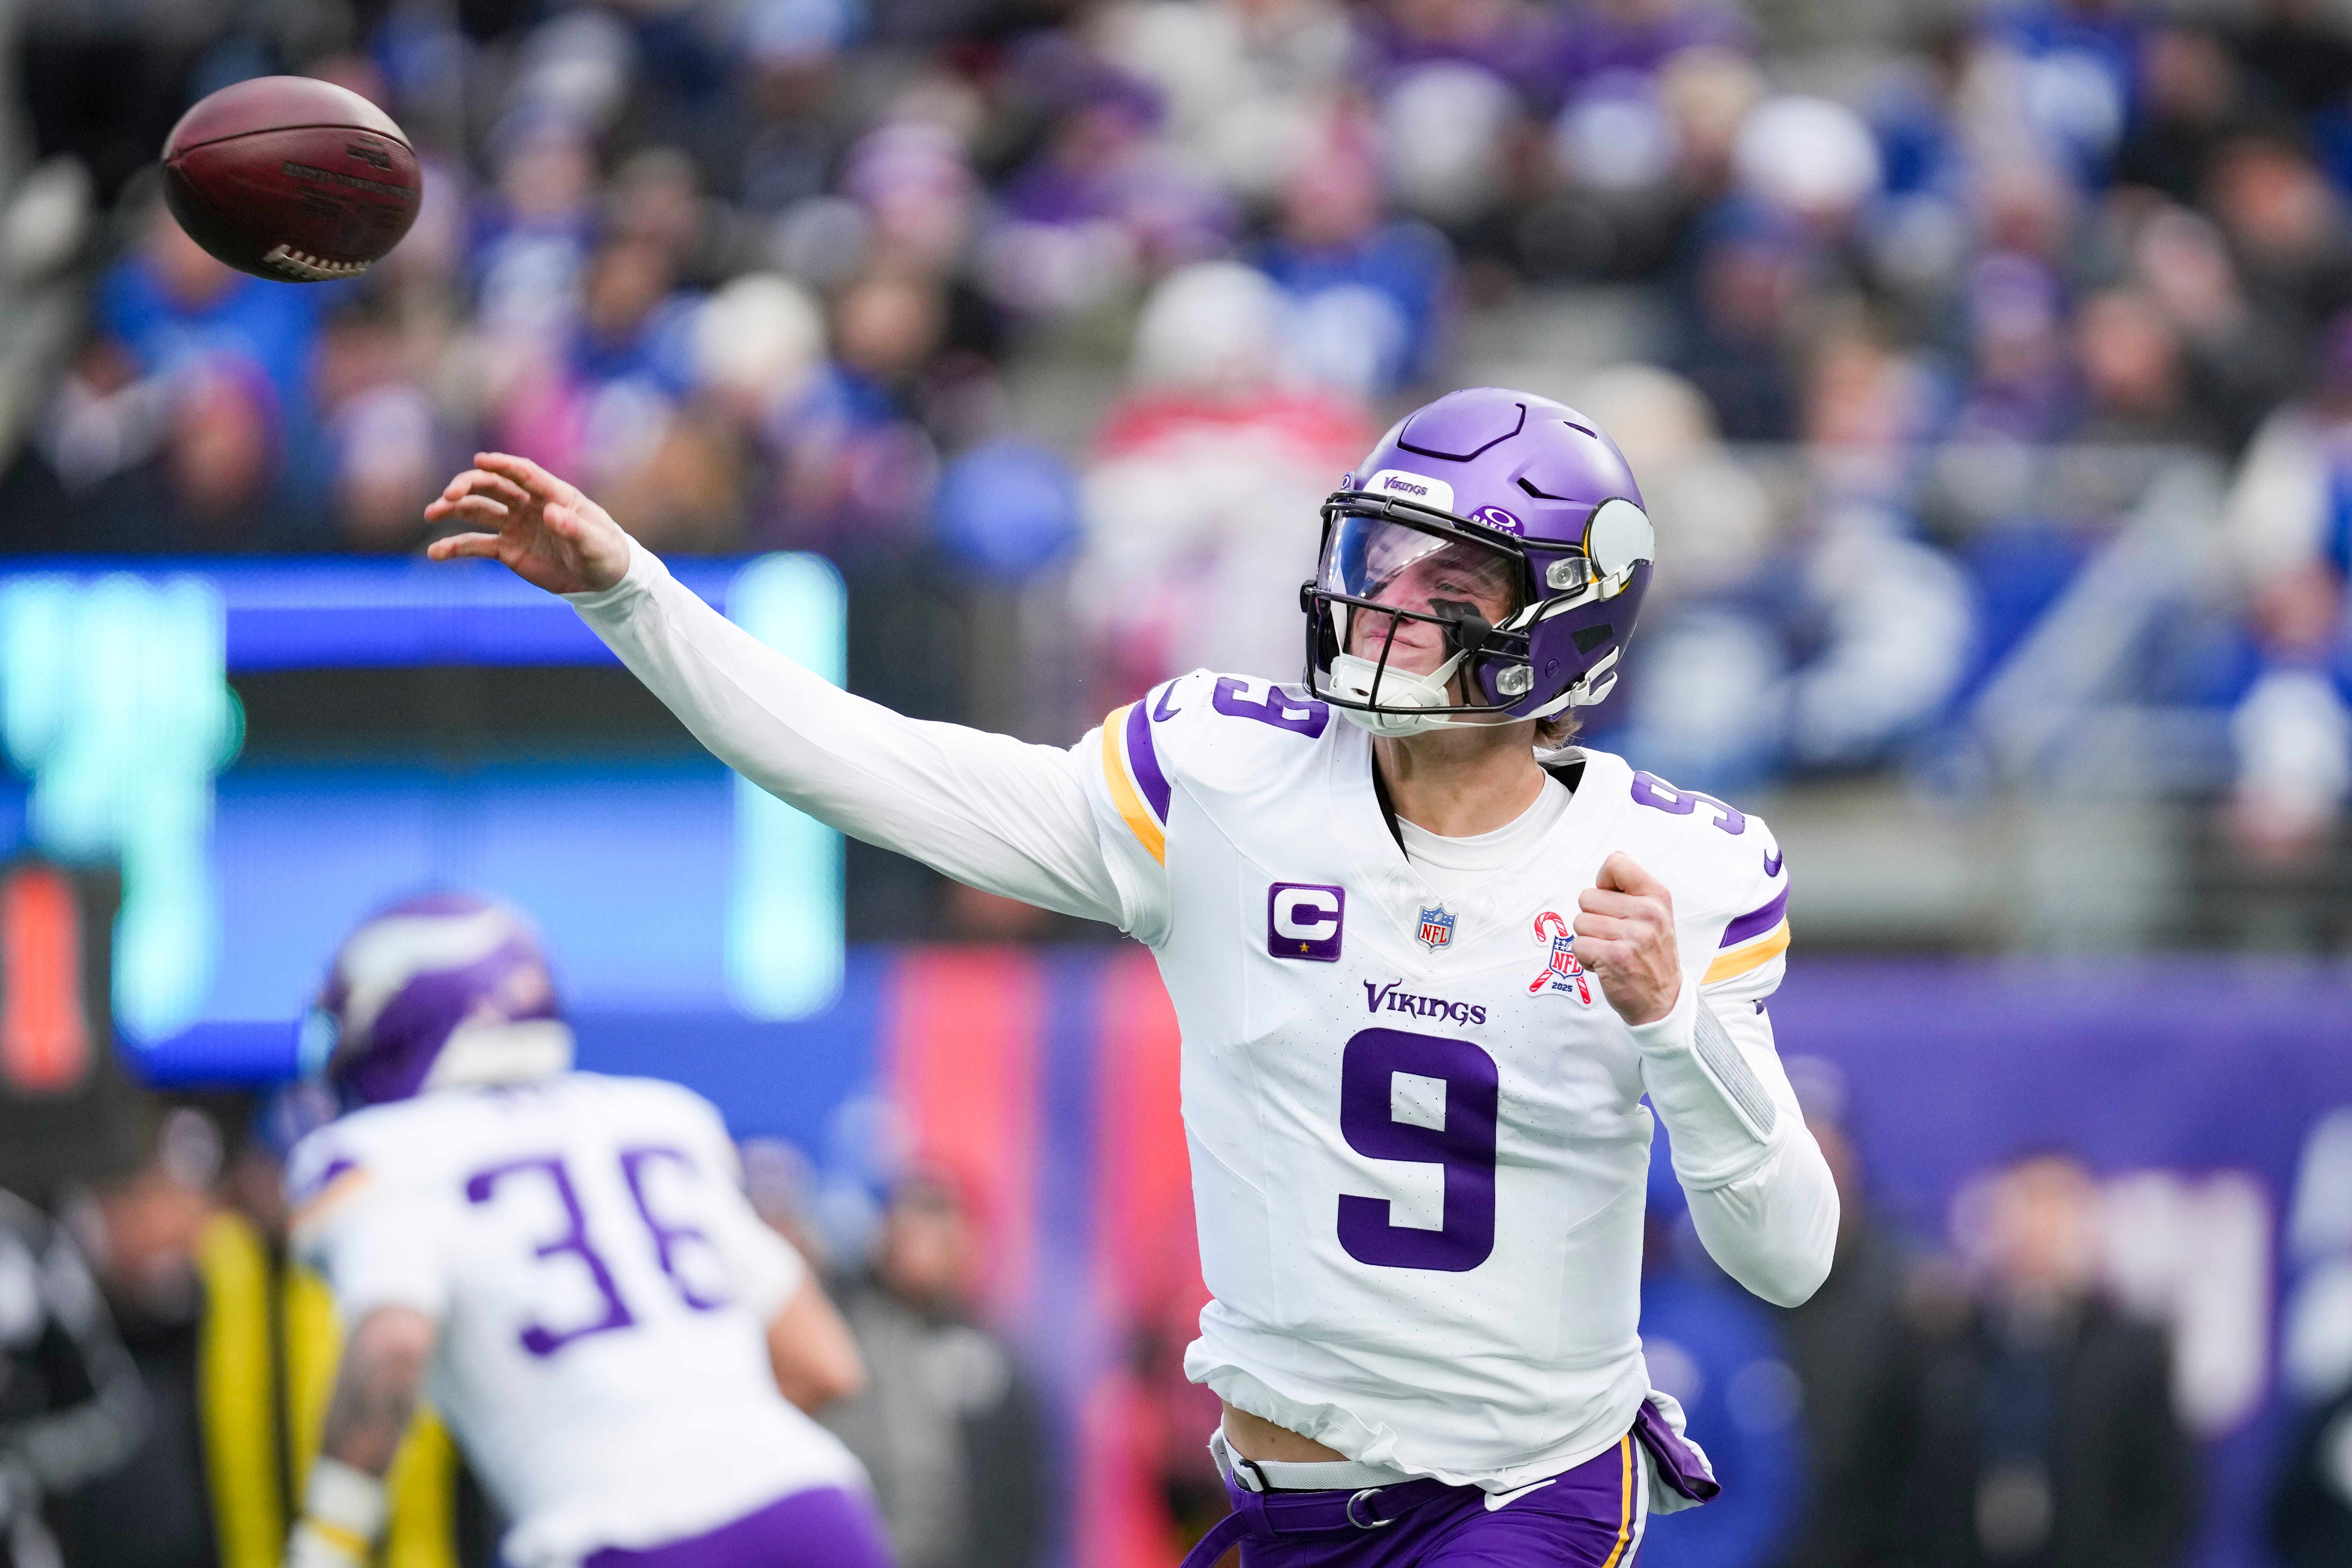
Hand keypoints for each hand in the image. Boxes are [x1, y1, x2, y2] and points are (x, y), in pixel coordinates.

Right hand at [423, 452, 630, 594]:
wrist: (602, 581)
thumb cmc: (605, 554)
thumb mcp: (596, 544)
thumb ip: (575, 529)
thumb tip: (553, 514)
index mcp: (555, 495)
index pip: (524, 473)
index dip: (503, 465)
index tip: (481, 460)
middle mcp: (529, 505)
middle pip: (493, 486)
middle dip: (468, 486)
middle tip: (448, 494)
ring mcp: (515, 525)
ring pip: (478, 510)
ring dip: (453, 509)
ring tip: (431, 513)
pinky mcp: (507, 549)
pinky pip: (476, 545)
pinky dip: (455, 547)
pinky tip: (435, 553)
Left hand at [1574, 852, 1681, 1025]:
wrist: (1663, 999)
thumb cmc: (1652, 954)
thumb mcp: (1655, 914)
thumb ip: (1633, 888)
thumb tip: (1614, 859)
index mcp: (1657, 896)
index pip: (1616, 863)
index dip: (1603, 882)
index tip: (1611, 900)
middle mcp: (1648, 913)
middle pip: (1587, 896)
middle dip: (1593, 917)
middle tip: (1613, 935)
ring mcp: (1632, 936)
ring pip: (1579, 922)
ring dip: (1588, 939)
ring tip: (1610, 950)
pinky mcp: (1615, 957)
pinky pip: (1577, 945)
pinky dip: (1585, 958)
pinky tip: (1605, 964)